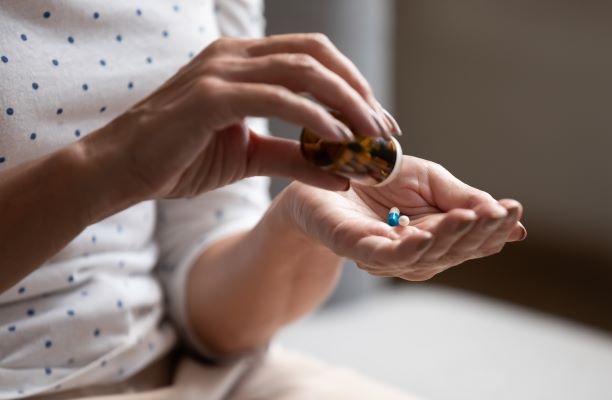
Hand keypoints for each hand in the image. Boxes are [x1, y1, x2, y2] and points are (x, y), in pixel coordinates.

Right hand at [84, 33, 399, 199]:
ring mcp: (221, 70)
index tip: (378, 121)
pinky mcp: (210, 96)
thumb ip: (294, 158)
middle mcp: (234, 56)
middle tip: (384, 129)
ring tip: (371, 136)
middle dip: (359, 90)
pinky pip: (276, 97)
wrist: (122, 171)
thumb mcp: (248, 158)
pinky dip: (313, 116)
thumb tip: (342, 173)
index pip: (313, 57)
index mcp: (243, 63)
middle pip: (317, 56)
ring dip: (346, 102)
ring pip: (303, 70)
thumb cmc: (180, 159)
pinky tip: (339, 140)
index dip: (352, 84)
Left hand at [283, 156, 525, 280]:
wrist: (325, 171)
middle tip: (501, 213)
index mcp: (435, 235)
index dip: (493, 228)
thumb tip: (509, 218)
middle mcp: (415, 251)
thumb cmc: (377, 176)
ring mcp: (385, 254)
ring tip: (472, 218)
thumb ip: (463, 197)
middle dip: (479, 233)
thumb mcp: (429, 180)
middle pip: (454, 250)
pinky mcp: (356, 248)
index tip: (515, 210)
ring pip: (425, 255)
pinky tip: (424, 236)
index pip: (472, 238)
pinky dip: (407, 249)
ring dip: (449, 237)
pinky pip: (385, 256)